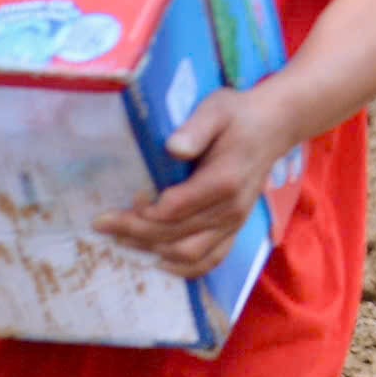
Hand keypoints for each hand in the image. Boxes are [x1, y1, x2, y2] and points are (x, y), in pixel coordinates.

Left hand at [96, 84, 299, 278]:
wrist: (273, 128)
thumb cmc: (238, 116)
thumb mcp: (216, 109)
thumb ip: (196, 128)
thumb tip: (172, 148)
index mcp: (224, 180)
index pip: (176, 209)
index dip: (144, 211)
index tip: (124, 199)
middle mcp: (231, 209)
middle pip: (176, 234)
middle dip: (135, 232)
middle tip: (102, 223)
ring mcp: (234, 223)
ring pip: (189, 253)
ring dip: (151, 250)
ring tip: (120, 239)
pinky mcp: (234, 229)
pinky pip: (210, 259)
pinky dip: (182, 267)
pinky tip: (157, 261)